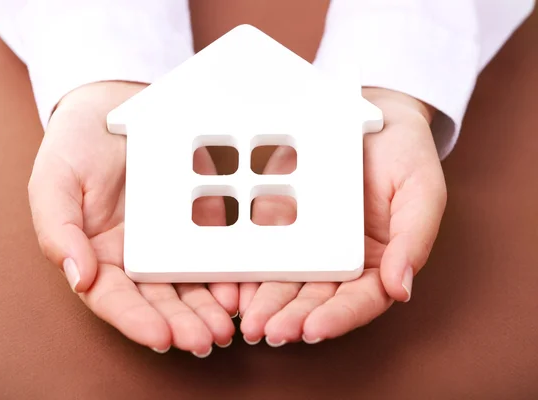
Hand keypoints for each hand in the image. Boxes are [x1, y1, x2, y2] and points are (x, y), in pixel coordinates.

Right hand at [28, 81, 236, 356]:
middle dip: (182, 323)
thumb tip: (79, 278)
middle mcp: (136, 256)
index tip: (161, 336)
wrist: (114, 105)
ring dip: (209, 308)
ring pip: (192, 283)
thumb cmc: (76, 145)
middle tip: (206, 340)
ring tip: (228, 325)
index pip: (115, 299)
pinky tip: (243, 286)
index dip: (136, 321)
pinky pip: (216, 249)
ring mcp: (170, 240)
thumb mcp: (54, 182)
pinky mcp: (199, 219)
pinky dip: (229, 271)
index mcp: (99, 255)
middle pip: (160, 300)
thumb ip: (59, 230)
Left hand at [239, 88, 446, 345]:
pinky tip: (232, 286)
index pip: (359, 300)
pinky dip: (247, 270)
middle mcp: (339, 262)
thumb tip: (402, 289)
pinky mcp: (278, 221)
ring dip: (266, 304)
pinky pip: (261, 249)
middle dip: (293, 318)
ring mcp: (306, 243)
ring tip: (249, 322)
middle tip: (270, 333)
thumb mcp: (422, 192)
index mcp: (377, 262)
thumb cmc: (404, 157)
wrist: (371, 112)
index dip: (338, 318)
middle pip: (315, 298)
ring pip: (284, 281)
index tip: (314, 330)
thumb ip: (413, 240)